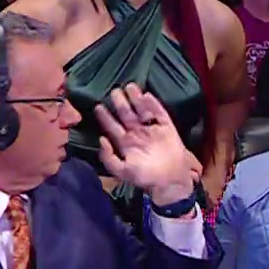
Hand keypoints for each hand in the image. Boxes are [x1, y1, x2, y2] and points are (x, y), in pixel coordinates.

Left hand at [94, 83, 196, 203]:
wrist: (170, 181)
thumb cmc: (145, 177)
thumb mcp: (122, 171)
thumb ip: (108, 157)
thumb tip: (101, 139)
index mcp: (125, 143)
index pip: (113, 126)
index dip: (105, 117)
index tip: (98, 106)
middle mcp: (137, 133)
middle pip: (126, 114)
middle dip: (120, 103)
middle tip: (114, 91)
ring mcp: (152, 129)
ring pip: (141, 110)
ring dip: (135, 99)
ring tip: (129, 86)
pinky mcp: (166, 127)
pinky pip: (159, 113)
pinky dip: (153, 105)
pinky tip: (146, 96)